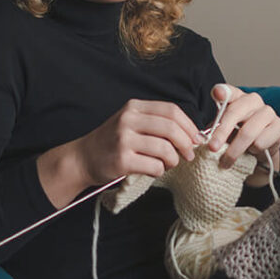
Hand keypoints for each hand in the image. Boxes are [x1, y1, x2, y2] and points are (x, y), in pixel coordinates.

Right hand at [76, 99, 204, 184]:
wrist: (83, 158)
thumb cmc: (113, 142)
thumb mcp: (132, 122)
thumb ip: (157, 123)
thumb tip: (193, 134)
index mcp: (134, 107)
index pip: (171, 111)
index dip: (189, 125)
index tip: (196, 138)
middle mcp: (128, 120)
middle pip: (171, 128)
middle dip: (186, 144)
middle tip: (189, 154)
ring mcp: (124, 140)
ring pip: (165, 149)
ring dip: (173, 160)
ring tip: (168, 164)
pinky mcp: (122, 160)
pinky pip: (155, 166)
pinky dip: (160, 171)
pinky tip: (153, 170)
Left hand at [208, 84, 279, 186]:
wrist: (257, 151)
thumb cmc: (236, 137)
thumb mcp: (221, 132)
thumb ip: (213, 131)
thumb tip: (201, 138)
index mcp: (236, 97)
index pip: (228, 91)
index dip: (222, 92)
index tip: (218, 95)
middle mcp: (253, 100)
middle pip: (235, 112)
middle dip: (221, 132)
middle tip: (212, 148)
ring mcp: (268, 112)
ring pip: (247, 132)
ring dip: (234, 150)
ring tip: (227, 161)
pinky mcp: (279, 126)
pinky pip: (261, 142)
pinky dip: (252, 151)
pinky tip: (251, 151)